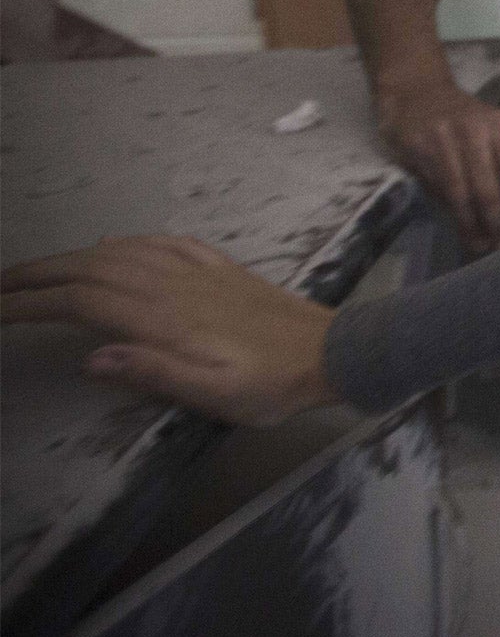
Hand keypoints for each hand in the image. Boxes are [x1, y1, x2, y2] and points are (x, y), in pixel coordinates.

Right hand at [1, 236, 338, 425]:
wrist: (331, 351)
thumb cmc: (271, 384)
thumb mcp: (213, 394)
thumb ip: (152, 372)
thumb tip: (90, 356)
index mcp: (163, 317)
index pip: (80, 301)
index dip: (32, 303)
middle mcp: (173, 285)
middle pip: (90, 268)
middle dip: (38, 274)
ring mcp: (198, 272)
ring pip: (121, 251)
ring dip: (73, 257)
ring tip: (39, 270)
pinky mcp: (220, 268)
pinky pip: (162, 243)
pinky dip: (126, 242)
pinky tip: (115, 247)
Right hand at [378, 79, 499, 252]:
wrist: (416, 91)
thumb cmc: (465, 116)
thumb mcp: (496, 129)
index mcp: (498, 125)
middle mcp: (472, 132)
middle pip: (487, 187)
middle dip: (497, 222)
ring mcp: (442, 142)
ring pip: (460, 194)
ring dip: (472, 224)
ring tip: (482, 245)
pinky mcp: (417, 151)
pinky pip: (439, 190)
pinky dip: (452, 213)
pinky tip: (461, 227)